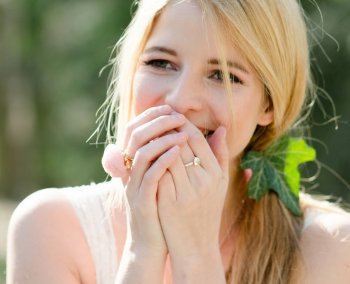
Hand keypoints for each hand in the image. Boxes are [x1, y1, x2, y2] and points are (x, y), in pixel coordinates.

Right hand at [102, 105, 188, 257]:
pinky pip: (150, 175)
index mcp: (133, 166)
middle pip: (135, 137)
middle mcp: (129, 173)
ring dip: (163, 138)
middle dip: (157, 122)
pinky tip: (179, 151)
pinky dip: (164, 160)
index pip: (133, 131)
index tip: (170, 108)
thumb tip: (179, 134)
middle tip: (177, 115)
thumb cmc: (161, 209)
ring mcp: (134, 187)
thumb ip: (164, 158)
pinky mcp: (142, 201)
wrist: (152, 243)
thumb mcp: (161, 181)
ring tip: (183, 131)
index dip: (149, 116)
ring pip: (142, 153)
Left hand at [157, 121, 228, 260]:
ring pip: (168, 155)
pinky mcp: (169, 201)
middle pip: (182, 143)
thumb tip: (221, 128)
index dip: (183, 125)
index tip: (173, 118)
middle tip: (158, 119)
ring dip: (158, 141)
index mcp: (216, 174)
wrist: (196, 247)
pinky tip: (145, 153)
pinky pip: (158, 172)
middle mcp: (203, 181)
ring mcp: (186, 191)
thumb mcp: (220, 184)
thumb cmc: (208, 212)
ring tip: (150, 134)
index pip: (198, 138)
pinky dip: (152, 160)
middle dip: (168, 128)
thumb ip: (220, 155)